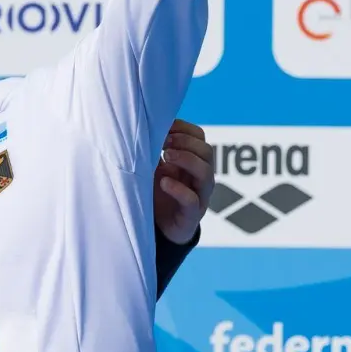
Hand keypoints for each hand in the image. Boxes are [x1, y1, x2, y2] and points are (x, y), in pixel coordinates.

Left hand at [155, 119, 214, 244]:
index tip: (165, 128)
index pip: (200, 137)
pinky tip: (164, 183)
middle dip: (185, 142)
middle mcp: (201, 176)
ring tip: (165, 157)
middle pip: (207, 151)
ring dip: (186, 160)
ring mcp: (199, 195)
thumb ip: (153, 149)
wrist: (160, 227)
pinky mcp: (191, 214)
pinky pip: (192, 200)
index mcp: (193, 160)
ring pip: (206, 172)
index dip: (184, 129)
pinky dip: (179, 189)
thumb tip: (143, 124)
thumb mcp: (154, 167)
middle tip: (163, 143)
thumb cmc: (157, 192)